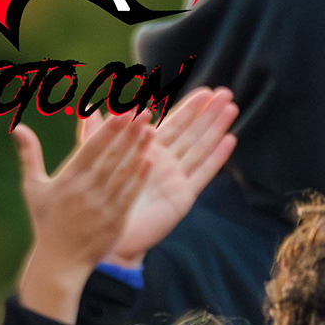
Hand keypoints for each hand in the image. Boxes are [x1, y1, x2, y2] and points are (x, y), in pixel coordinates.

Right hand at [12, 116, 151, 321]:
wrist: (60, 261)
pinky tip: (150, 161)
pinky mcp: (115, 220)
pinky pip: (130, 195)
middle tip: (144, 112)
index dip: (108, 130)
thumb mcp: (33, 187)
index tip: (122, 113)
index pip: (91, 149)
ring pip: (123, 173)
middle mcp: (85, 190)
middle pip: (111, 157)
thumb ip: (29, 155)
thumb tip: (18, 127)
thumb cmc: (46, 221)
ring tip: (152, 131)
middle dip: (129, 133)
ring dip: (139, 151)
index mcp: (67, 180)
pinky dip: (139, 178)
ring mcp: (102, 205)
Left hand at [102, 87, 239, 264]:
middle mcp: (166, 161)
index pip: (174, 123)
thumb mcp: (94, 159)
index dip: (190, 107)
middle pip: (193, 131)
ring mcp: (177, 178)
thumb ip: (95, 134)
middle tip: (226, 93)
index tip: (206, 91)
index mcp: (147, 150)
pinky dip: (217, 157)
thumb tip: (92, 107)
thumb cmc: (99, 198)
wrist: (107, 233)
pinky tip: (230, 140)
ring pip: (201, 146)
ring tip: (232, 109)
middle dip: (209, 113)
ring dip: (217, 128)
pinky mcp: (183, 195)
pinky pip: (203, 172)